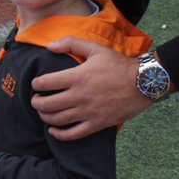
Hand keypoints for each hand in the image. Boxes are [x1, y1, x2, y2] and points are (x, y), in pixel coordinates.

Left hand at [31, 37, 154, 140]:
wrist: (142, 83)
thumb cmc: (118, 64)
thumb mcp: (95, 48)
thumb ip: (71, 43)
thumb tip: (49, 45)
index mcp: (78, 76)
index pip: (46, 83)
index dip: (36, 84)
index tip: (36, 84)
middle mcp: (80, 96)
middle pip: (47, 104)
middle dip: (36, 102)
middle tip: (35, 99)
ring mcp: (88, 112)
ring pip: (57, 119)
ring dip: (45, 116)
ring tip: (43, 112)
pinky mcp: (97, 124)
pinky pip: (73, 134)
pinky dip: (59, 134)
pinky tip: (53, 131)